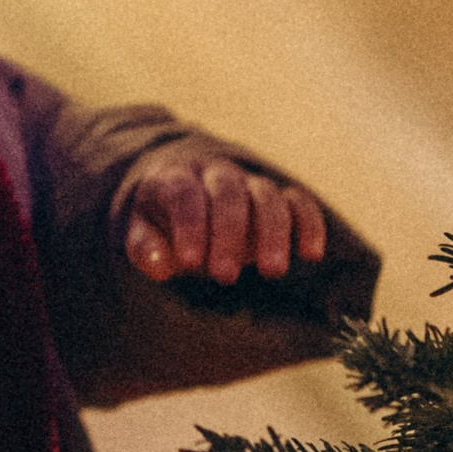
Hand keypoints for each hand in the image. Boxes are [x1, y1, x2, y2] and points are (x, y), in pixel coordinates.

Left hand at [124, 150, 327, 288]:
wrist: (183, 198)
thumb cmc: (161, 224)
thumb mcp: (141, 234)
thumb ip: (144, 247)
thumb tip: (158, 262)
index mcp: (176, 177)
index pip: (185, 194)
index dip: (190, 226)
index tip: (191, 263)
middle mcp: (215, 174)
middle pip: (228, 193)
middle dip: (229, 233)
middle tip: (225, 277)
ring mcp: (249, 185)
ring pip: (267, 195)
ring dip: (273, 232)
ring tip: (272, 272)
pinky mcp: (276, 199)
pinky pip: (299, 201)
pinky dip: (309, 223)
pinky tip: (311, 254)